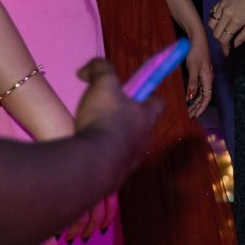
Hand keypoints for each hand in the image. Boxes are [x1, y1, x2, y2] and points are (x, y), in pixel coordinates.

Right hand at [66, 57, 158, 238]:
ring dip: (113, 138)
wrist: (92, 165)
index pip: (158, 102)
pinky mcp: (115, 176)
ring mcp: (131, 160)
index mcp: (146, 117)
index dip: (149, 95)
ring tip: (92, 131)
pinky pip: (111, 161)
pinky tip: (86, 150)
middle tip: (106, 111)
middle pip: (141, 125)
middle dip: (127, 117)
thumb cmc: (104, 120)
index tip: (135, 91)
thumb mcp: (103, 85)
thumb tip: (87, 68)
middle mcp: (144, 140)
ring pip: (126, 144)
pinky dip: (101, 154)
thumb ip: (100, 69)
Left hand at [183, 36, 213, 116]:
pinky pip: (197, 87)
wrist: (197, 39)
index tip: (195, 115)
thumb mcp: (193, 67)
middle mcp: (207, 78)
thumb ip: (192, 82)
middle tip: (188, 116)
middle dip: (197, 107)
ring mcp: (204, 76)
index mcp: (208, 78)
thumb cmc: (196, 52)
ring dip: (194, 102)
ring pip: (200, 93)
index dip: (201, 107)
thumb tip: (190, 97)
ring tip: (187, 110)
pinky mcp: (199, 73)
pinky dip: (193, 94)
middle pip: (204, 97)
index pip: (207, 97)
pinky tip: (187, 98)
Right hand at [208, 0, 244, 54]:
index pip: (224, 39)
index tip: (226, 53)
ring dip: (216, 31)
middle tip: (227, 44)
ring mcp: (222, 6)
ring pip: (211, 24)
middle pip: (216, 33)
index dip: (224, 48)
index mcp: (236, 21)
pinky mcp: (221, 0)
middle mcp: (226, 14)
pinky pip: (212, 14)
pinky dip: (214, 20)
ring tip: (224, 33)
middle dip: (220, 41)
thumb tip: (236, 44)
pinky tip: (221, 22)